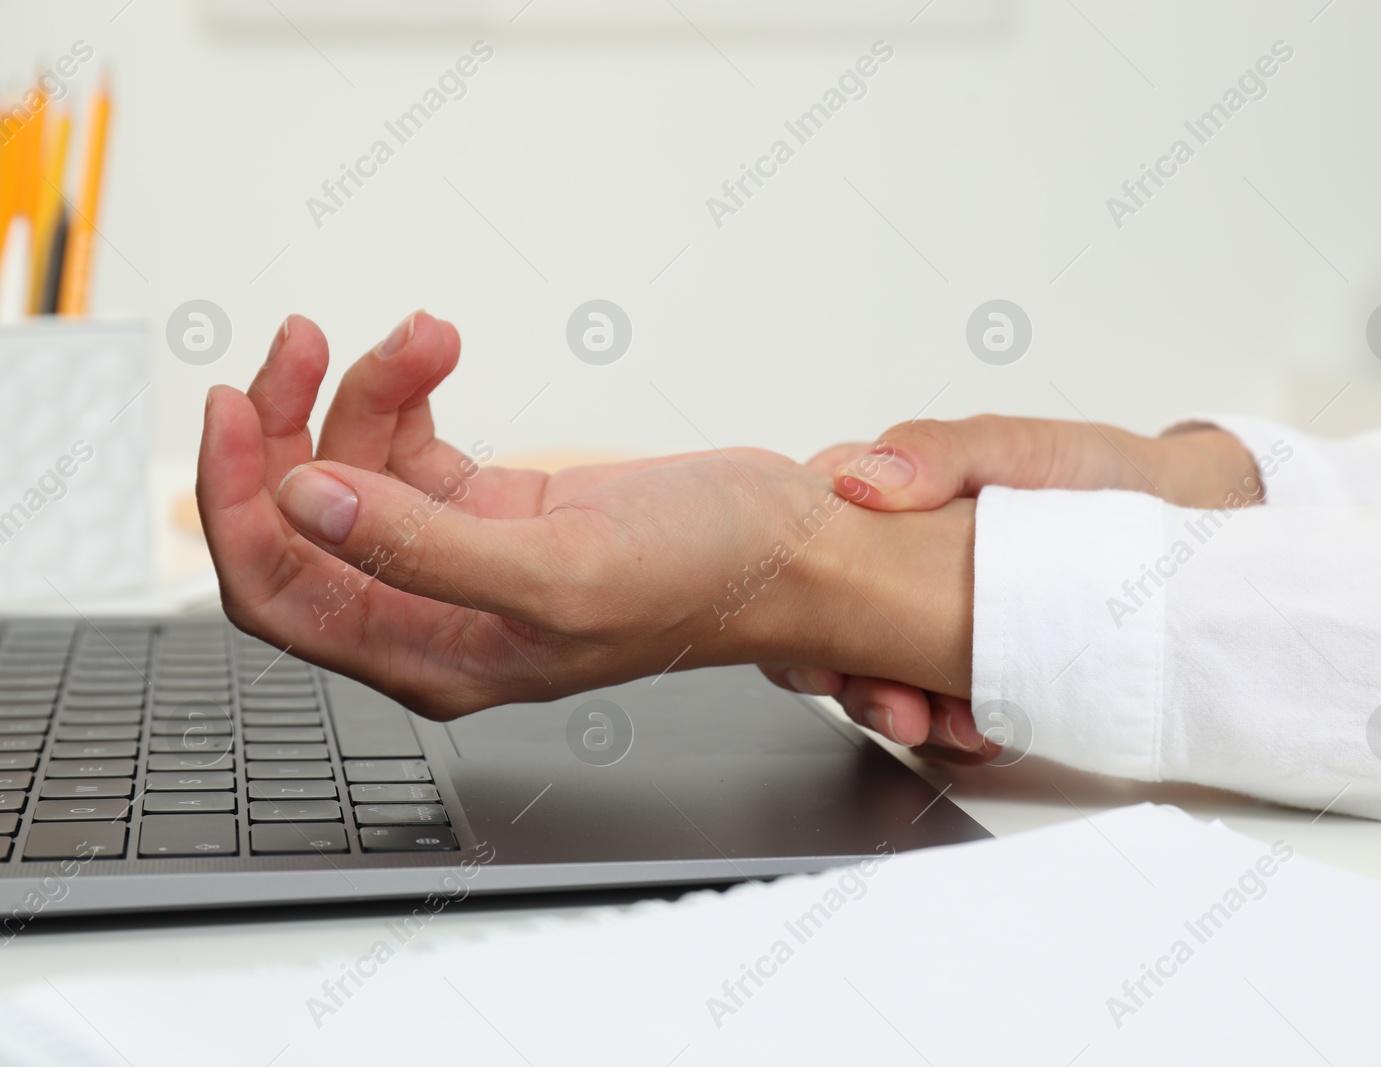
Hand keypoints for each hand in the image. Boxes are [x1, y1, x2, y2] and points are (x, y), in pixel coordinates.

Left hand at [199, 312, 973, 717]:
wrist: (788, 541)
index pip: (281, 594)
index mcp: (435, 656)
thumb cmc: (705, 578)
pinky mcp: (489, 505)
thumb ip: (420, 548)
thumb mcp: (560, 569)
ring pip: (352, 465)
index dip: (237, 505)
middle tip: (303, 340)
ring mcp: (457, 555)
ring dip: (369, 385)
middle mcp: (432, 611)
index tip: (236, 410)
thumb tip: (305, 506)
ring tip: (427, 335)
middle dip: (290, 426)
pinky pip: (407, 438)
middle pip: (301, 520)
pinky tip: (439, 349)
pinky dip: (410, 384)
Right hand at [761, 415, 1260, 758]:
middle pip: (837, 636)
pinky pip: (941, 709)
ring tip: (955, 725)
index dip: (800, 613)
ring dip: (904, 714)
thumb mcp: (1019, 449)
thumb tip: (862, 480)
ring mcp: (942, 623)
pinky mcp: (982, 667)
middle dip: (856, 685)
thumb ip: (939, 452)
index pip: (811, 556)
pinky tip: (985, 728)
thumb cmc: (1101, 477)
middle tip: (896, 709)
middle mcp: (907, 568)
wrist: (1189, 530)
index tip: (822, 660)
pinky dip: (954, 728)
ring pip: (884, 680)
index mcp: (895, 508)